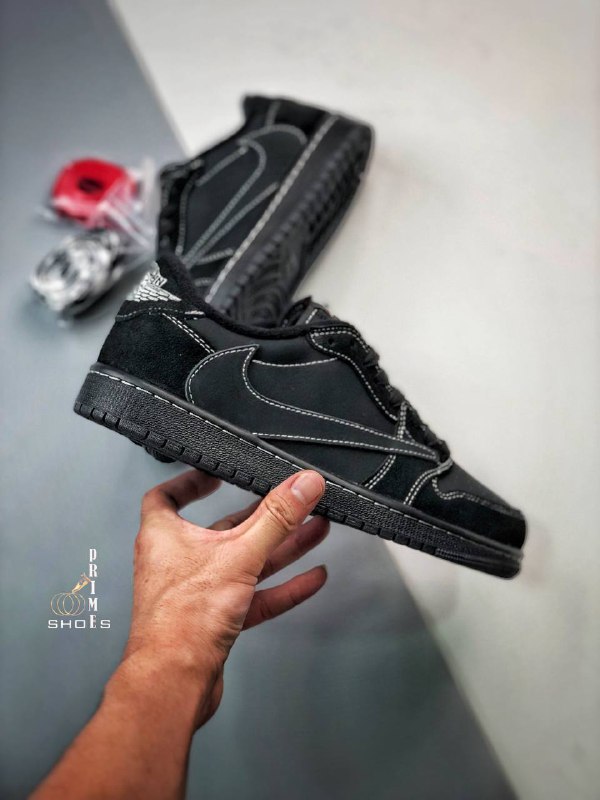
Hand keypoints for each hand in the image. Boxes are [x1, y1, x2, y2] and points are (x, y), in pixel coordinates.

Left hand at [121, 469, 327, 726]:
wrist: (175, 682)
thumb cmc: (181, 620)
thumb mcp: (239, 554)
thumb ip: (276, 518)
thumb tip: (302, 485)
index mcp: (165, 535)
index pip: (167, 496)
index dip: (190, 481)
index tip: (217, 472)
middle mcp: (178, 561)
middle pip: (224, 528)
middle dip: (264, 516)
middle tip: (293, 502)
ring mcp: (199, 592)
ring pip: (246, 561)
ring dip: (282, 547)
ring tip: (315, 530)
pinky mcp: (217, 620)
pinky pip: (255, 595)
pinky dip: (282, 586)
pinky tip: (310, 579)